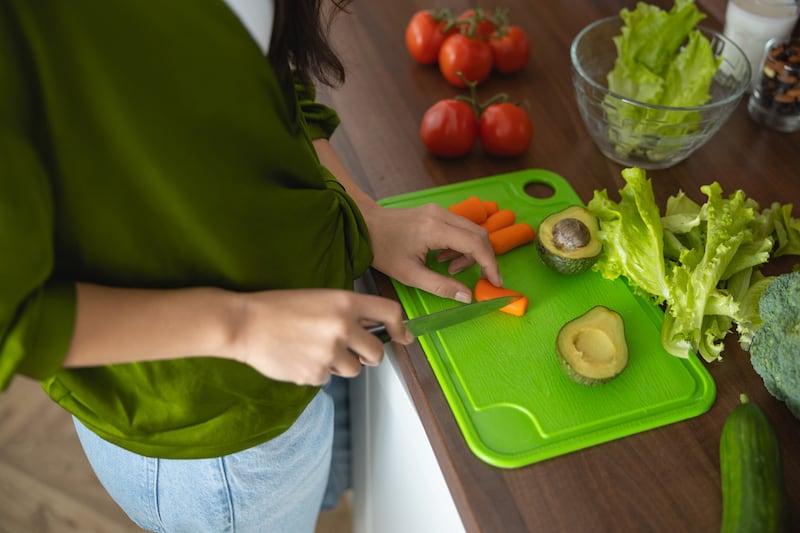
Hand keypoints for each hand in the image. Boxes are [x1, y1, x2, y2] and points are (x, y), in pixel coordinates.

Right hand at [231, 289, 413, 385]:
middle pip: (377, 352)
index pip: (390, 312)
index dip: (400, 327)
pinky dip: (317, 372)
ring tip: (314, 350)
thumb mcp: (319, 297)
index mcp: (345, 302)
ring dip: (340, 365)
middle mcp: (342, 326)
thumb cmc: (279, 308)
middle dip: (369, 356)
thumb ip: (347, 311)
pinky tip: (299, 358)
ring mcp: (329, 352)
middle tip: (355, 353)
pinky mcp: (315, 373)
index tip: (401, 336)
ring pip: (354, 370)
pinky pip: (328, 378)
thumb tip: (371, 326)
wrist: (245, 324)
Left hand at [361, 203, 502, 301]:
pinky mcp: (436, 212)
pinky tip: (445, 258)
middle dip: (485, 259)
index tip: (495, 281)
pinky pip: (460, 227)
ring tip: (452, 269)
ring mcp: (439, 210)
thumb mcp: (409, 275)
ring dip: (471, 252)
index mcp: (434, 229)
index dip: (490, 264)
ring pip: (472, 230)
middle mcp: (440, 215)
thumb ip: (440, 286)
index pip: (475, 244)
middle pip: (479, 234)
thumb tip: (467, 297)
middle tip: (482, 279)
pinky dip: (461, 245)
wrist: (365, 225)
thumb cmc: (383, 249)